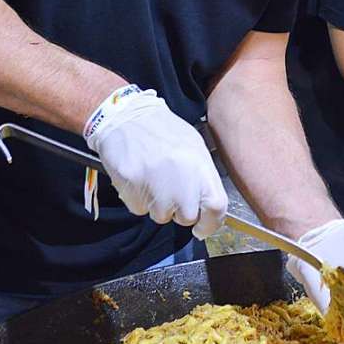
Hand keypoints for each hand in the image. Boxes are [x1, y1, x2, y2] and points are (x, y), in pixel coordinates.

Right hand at [86, 90, 227, 239]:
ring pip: (161, 216)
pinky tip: (139, 177)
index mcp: (199, 165)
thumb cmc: (163, 131)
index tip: (203, 227)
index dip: (211, 223)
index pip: (216, 206)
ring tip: (154, 178)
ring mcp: (154, 183)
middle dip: (180, 213)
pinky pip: (139, 208)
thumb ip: (203, 178)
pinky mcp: (131, 186)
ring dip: (158, 204)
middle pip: (186, 217)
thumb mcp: (194, 147)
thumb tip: (210, 208)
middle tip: (173, 194)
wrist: (127, 116)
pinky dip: (139, 199)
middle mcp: (179, 177)